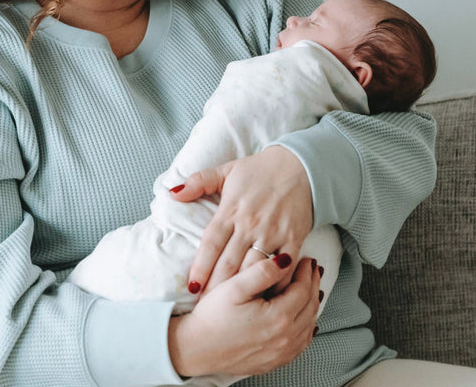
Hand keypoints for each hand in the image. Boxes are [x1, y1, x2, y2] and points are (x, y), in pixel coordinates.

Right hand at [168, 253, 321, 377]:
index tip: (307, 259)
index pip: (303, 289)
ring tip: (312, 289)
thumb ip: (262, 272)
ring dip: (313, 305)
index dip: (307, 272)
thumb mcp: (234, 287)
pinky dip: (307, 328)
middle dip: (313, 285)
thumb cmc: (212, 317)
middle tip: (313, 270)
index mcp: (278, 317)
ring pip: (308, 325)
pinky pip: (301, 344)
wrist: (195, 349)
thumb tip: (286, 259)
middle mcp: (285, 338)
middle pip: (310, 307)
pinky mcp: (274, 361)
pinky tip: (305, 320)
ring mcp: (281, 353)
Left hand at [170, 145, 313, 295]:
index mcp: (231, 209)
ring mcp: (273, 232)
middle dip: (216, 287)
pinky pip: (283, 268)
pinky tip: (266, 299)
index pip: (210, 244)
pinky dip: (275, 284)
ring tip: (232, 309)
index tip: (192, 288)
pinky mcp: (294, 238)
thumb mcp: (227, 170)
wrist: (302, 166)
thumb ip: (199, 181)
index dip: (200, 267)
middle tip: (207, 307)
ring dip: (243, 290)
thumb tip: (173, 193)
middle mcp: (250, 223)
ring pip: (253, 268)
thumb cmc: (260, 170)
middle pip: (229, 263)